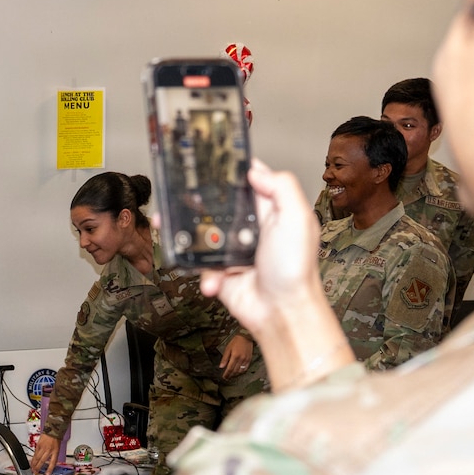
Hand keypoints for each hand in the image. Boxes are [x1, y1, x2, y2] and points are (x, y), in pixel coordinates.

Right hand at [30, 433, 61, 474]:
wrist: (52, 430)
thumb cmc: (55, 439)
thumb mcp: (57, 449)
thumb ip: (53, 456)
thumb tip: (49, 464)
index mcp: (55, 451)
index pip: (52, 462)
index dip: (50, 469)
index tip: (47, 474)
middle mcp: (49, 450)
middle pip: (42, 460)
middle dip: (38, 467)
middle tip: (35, 472)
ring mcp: (43, 447)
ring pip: (37, 457)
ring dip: (34, 464)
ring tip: (32, 469)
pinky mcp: (38, 445)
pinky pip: (35, 453)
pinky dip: (33, 458)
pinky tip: (32, 461)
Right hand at [200, 160, 354, 391]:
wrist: (281, 311)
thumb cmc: (295, 269)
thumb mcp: (298, 218)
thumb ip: (282, 187)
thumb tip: (255, 171)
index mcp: (270, 209)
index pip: (247, 181)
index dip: (229, 171)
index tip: (208, 163)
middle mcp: (250, 227)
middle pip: (217, 205)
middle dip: (195, 203)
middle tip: (178, 200)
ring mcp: (233, 249)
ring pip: (201, 234)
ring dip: (189, 238)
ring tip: (175, 236)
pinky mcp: (220, 270)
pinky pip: (199, 264)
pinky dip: (204, 273)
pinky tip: (215, 279)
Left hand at [219, 331, 255, 377]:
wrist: (245, 337)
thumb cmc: (236, 342)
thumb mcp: (228, 349)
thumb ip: (225, 358)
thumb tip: (221, 366)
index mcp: (235, 357)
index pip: (230, 368)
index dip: (226, 374)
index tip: (224, 377)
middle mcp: (241, 359)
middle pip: (235, 371)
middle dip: (230, 375)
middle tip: (227, 377)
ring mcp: (246, 360)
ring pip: (241, 371)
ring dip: (236, 374)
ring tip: (232, 375)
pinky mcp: (249, 359)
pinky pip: (246, 368)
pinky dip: (242, 371)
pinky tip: (239, 371)